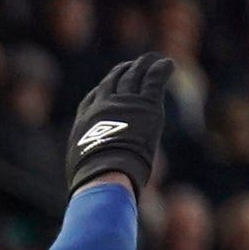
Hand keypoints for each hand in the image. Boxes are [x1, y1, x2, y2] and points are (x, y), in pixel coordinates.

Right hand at [67, 54, 172, 194]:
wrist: (105, 172)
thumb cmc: (93, 181)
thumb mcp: (81, 172)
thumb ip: (89, 167)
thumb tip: (87, 191)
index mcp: (84, 122)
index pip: (92, 98)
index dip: (101, 90)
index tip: (106, 85)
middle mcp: (102, 107)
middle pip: (112, 82)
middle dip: (121, 72)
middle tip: (130, 66)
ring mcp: (124, 103)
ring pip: (133, 76)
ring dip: (142, 65)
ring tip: (150, 58)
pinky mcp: (146, 105)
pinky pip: (154, 80)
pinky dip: (161, 69)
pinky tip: (167, 63)